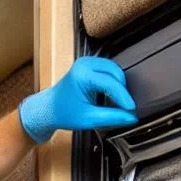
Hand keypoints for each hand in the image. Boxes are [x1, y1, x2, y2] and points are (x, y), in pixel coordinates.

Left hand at [19, 56, 137, 143]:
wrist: (48, 109)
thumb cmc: (63, 112)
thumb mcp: (89, 119)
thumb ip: (112, 117)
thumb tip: (131, 117)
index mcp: (83, 75)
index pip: (111, 83)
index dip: (124, 97)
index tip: (132, 109)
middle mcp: (85, 64)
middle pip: (116, 72)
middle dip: (122, 90)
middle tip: (126, 107)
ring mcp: (87, 62)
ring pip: (114, 69)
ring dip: (119, 85)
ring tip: (119, 102)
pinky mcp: (89, 64)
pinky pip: (108, 69)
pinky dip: (113, 81)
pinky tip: (112, 94)